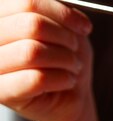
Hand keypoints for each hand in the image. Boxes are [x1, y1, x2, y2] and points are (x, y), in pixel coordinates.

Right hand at [0, 0, 93, 120]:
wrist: (70, 97)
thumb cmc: (64, 59)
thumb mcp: (64, 27)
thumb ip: (55, 8)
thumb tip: (61, 3)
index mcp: (2, 18)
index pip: (26, 2)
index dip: (62, 13)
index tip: (84, 26)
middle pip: (31, 25)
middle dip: (65, 39)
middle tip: (75, 51)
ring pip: (32, 52)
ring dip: (66, 60)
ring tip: (72, 67)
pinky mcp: (2, 93)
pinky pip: (36, 79)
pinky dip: (62, 79)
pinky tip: (67, 81)